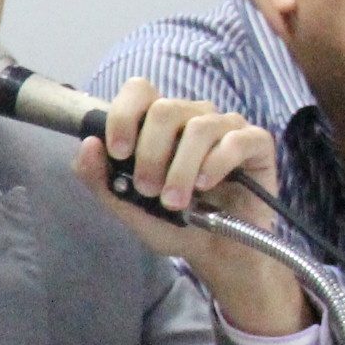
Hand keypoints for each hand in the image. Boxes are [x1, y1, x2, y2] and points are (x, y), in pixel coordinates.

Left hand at [80, 80, 308, 336]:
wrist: (216, 253)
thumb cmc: (174, 224)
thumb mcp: (128, 207)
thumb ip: (100, 179)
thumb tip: (88, 144)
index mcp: (159, 124)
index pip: (139, 91)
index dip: (124, 115)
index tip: (119, 153)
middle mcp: (193, 117)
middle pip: (166, 109)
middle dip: (150, 153)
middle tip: (148, 190)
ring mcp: (226, 127)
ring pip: (199, 126)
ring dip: (181, 169)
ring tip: (176, 202)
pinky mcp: (256, 143)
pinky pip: (236, 139)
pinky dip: (216, 164)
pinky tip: (207, 187)